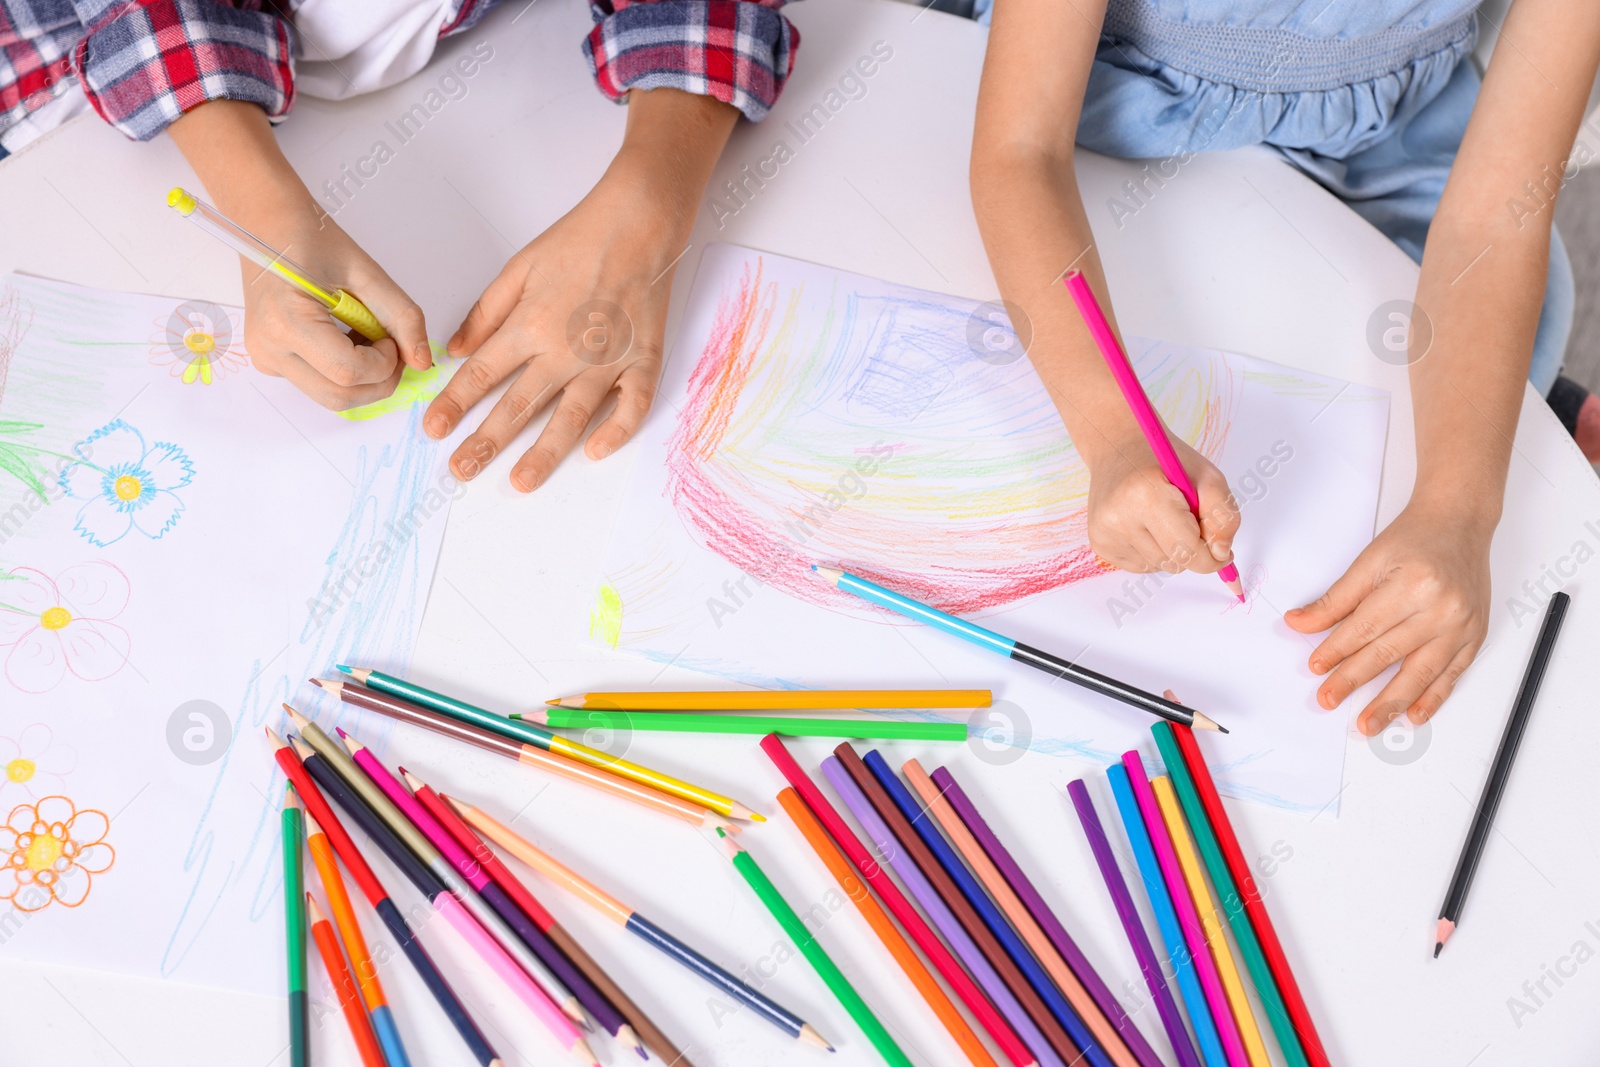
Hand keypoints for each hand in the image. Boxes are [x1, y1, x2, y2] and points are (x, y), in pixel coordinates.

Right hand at [236, 212, 430, 409]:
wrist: (268, 223)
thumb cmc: (310, 237)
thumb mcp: (366, 273)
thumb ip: (402, 317)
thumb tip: (422, 360)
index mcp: (286, 323)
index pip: (349, 372)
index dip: (385, 363)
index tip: (394, 339)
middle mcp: (269, 348)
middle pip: (339, 397)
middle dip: (378, 380)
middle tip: (393, 347)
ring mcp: (266, 358)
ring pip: (330, 397)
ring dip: (363, 378)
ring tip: (368, 338)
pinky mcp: (270, 360)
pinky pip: (317, 383)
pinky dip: (344, 373)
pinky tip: (349, 340)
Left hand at [423, 87, 736, 488]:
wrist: (639, 224)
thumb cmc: (579, 239)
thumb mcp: (519, 267)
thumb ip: (486, 313)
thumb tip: (455, 349)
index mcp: (530, 325)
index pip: (481, 374)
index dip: (454, 404)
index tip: (434, 430)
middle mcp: (565, 351)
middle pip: (518, 407)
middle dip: (485, 443)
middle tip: (462, 471)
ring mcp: (607, 361)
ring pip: (571, 419)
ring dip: (544, 454)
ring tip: (521, 482)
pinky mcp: (643, 361)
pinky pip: (631, 407)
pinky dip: (616, 432)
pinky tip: (596, 453)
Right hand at [1085, 431, 1238, 573]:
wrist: (1118, 448)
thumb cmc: (1163, 460)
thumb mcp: (1207, 476)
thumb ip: (1224, 515)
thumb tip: (1221, 554)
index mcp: (1147, 496)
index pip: (1188, 551)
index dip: (1212, 558)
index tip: (1221, 552)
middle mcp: (1119, 518)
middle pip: (1175, 563)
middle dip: (1191, 550)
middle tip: (1190, 521)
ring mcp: (1105, 533)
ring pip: (1159, 567)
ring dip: (1170, 550)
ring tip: (1164, 519)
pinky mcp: (1099, 543)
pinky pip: (1141, 566)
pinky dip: (1152, 552)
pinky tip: (1147, 526)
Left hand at [1285, 504, 1490, 734]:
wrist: (1459, 524)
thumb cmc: (1415, 538)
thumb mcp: (1368, 561)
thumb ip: (1335, 599)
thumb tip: (1300, 623)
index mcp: (1411, 585)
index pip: (1364, 628)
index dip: (1336, 650)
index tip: (1316, 667)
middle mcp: (1441, 608)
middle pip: (1388, 653)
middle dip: (1354, 680)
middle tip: (1329, 700)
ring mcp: (1462, 625)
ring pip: (1420, 673)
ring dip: (1391, 703)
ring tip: (1368, 723)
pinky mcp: (1476, 636)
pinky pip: (1452, 674)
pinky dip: (1432, 698)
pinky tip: (1414, 714)